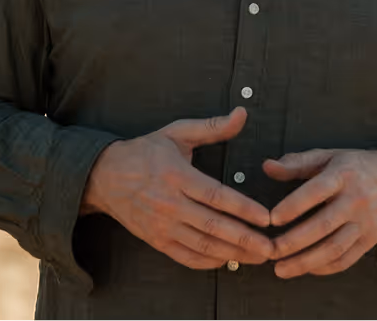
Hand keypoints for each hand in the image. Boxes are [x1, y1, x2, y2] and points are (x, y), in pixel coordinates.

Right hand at [81, 107, 273, 269]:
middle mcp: (170, 204)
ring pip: (202, 246)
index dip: (243, 208)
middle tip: (271, 247)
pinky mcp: (156, 241)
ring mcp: (162, 226)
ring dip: (233, 254)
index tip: (266, 218)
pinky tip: (229, 261)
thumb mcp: (177, 132)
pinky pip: (186, 257)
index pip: (216, 195)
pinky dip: (209, 262)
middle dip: (245, 239)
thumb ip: (212, 127)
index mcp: (177, 175)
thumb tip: (242, 114)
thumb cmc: (146, 151)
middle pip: (213, 226)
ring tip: (258, 257)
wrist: (105, 176)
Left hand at [262, 148, 376, 277]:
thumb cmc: (358, 166)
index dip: (293, 206)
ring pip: (334, 248)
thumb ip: (297, 163)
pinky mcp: (371, 240)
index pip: (316, 191)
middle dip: (294, 242)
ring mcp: (365, 222)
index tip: (271, 219)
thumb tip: (267, 167)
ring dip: (306, 262)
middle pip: (323, 225)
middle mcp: (355, 199)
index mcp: (342, 175)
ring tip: (281, 269)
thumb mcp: (329, 156)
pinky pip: (347, 259)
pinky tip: (306, 268)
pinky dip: (325, 268)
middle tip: (270, 251)